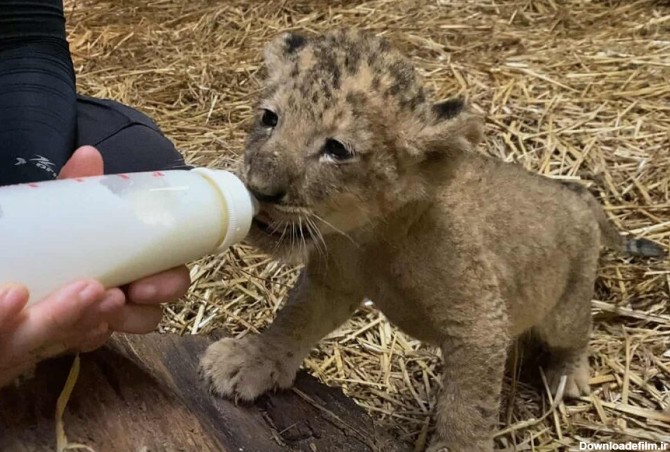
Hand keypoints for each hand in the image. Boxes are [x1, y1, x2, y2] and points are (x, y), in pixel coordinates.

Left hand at [0, 146, 190, 387]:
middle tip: (118, 304)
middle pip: (154, 312)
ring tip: (87, 318)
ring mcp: (105, 315)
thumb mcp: (67, 210)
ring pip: (118, 332)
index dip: (168, 284)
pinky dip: (82, 338)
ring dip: (109, 326)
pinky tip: (69, 333)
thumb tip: (89, 153)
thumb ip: (80, 189)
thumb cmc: (56, 232)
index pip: (172, 276)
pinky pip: (89, 343)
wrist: (19, 262)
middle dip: (141, 313)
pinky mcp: (78, 332)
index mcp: (138, 260)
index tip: (145, 288)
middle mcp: (129, 290)